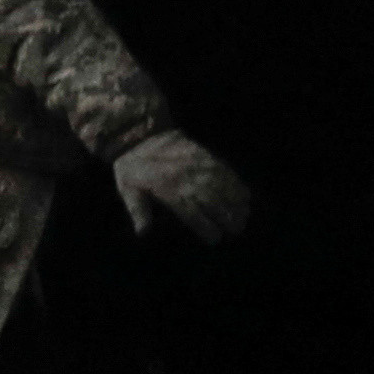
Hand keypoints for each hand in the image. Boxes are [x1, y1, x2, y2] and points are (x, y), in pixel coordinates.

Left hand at [116, 131, 252, 244]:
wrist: (140, 134)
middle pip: (212, 200)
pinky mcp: (204, 154)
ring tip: (246, 215)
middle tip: (237, 230)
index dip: (205, 226)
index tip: (216, 239)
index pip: (191, 212)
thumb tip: (143, 232)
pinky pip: (225, 169)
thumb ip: (138, 211)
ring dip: (236, 201)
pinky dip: (236, 182)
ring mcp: (197, 164)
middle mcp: (186, 178)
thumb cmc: (132, 167)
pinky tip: (245, 194)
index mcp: (167, 189)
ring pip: (222, 185)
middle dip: (227, 216)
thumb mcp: (127, 190)